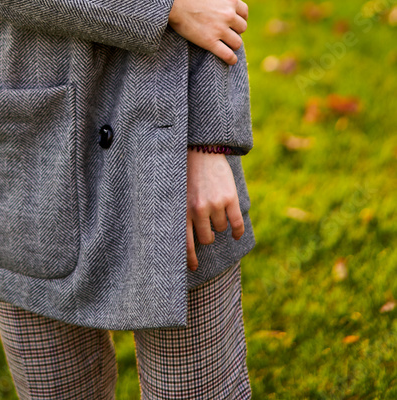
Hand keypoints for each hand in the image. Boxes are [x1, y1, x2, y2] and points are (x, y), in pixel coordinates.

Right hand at [168, 0, 247, 64]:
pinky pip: (227, 55)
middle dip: (236, 29)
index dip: (240, 16)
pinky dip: (231, 59)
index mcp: (230, 0)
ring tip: (228, 44)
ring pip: (236, 42)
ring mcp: (219, 30)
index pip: (244, 12)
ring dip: (233, 43)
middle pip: (242, 27)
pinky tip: (230, 59)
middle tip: (228, 30)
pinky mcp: (209, 42)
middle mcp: (228, 15)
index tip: (234, 19)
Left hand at [186, 149, 244, 271]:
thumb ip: (182, 212)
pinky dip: (237, 231)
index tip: (194, 268)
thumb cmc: (186, 171)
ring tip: (217, 211)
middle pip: (207, 238)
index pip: (185, 243)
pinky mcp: (229, 199)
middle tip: (208, 229)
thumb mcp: (178, 192)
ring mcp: (214, 204)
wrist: (201, 149)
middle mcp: (198, 210)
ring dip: (220, 225)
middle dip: (208, 236)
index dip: (190, 258)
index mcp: (182, 209)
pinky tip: (236, 235)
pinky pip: (236, 223)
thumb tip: (185, 236)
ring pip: (221, 228)